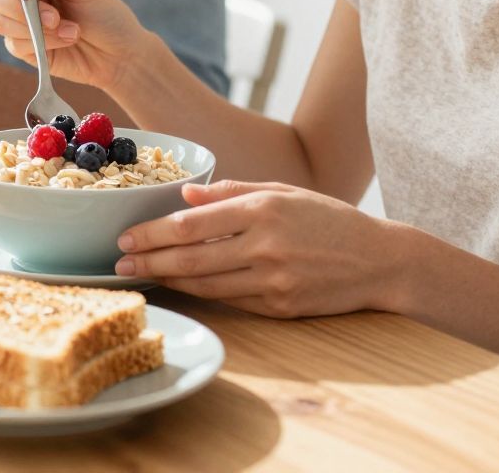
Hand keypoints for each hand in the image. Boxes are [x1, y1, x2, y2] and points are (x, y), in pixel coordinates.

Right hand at [0, 0, 147, 92]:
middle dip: (20, 7)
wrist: (119, 54)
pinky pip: (14, 43)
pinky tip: (66, 41)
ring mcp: (19, 22)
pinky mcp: (23, 48)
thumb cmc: (104, 13)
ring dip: (37, 27)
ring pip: (0, 21)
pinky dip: (42, 42)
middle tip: (54, 16)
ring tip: (72, 30)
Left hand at [114, 181, 402, 317]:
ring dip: (167, 280)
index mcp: (263, 210)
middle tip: (118, 263)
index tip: (126, 236)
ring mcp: (273, 281)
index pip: (192, 224)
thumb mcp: (284, 191)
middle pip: (191, 257)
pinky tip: (179, 287)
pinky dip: (200, 293)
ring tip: (141, 276)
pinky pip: (229, 300)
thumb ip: (233, 191)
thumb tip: (186, 195)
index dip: (153, 232)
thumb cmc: (328, 220)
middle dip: (149, 260)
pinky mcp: (280, 307)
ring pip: (205, 284)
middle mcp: (265, 246)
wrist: (379, 261)